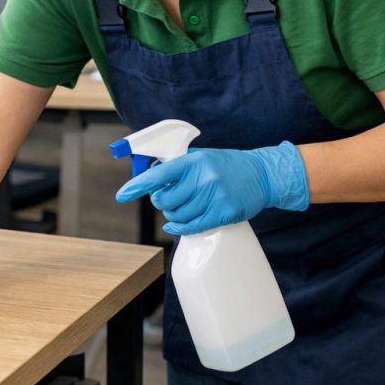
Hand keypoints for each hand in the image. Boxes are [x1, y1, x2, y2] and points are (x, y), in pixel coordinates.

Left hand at [115, 141, 309, 235]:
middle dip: (161, 203)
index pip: (158, 175)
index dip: (137, 186)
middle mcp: (203, 178)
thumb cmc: (226, 165)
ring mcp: (214, 196)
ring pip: (178, 215)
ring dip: (173, 215)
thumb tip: (150, 179)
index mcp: (193, 161)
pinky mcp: (224, 213)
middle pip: (166, 201)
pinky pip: (193, 226)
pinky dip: (180, 228)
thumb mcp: (201, 157)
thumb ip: (177, 166)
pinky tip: (176, 225)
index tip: (122, 195)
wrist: (262, 174)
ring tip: (181, 207)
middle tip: (167, 200)